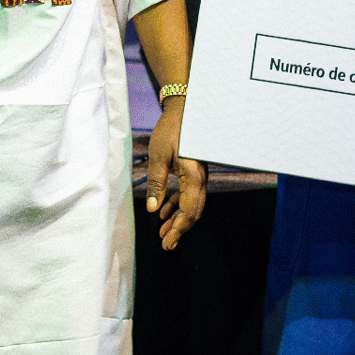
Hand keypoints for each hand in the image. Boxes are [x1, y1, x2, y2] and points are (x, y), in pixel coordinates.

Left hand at [145, 98, 206, 250]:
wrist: (184, 109)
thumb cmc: (171, 130)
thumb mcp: (158, 157)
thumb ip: (157, 184)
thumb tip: (153, 210)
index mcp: (194, 177)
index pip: (189, 210)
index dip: (178, 229)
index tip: (167, 242)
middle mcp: (200, 179)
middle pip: (193, 212)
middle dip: (180, 229)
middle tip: (166, 244)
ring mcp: (198, 176)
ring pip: (191, 204)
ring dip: (177, 219)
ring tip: (163, 232)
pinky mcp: (193, 171)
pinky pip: (188, 194)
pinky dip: (177, 205)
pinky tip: (164, 212)